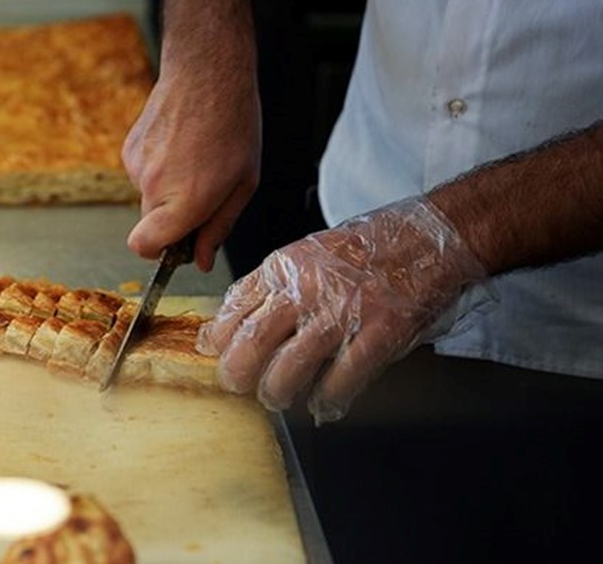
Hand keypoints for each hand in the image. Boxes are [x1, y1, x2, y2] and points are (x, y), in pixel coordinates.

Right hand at [121, 67, 260, 271]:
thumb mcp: (243, 183)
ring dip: (168, 188)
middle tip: (203, 190)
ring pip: (148, 197)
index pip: (144, 247)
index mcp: (185, 201)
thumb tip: (202, 260)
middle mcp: (154, 186)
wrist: (207, 73)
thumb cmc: (233, 124)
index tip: (176, 244)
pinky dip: (159, 167)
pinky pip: (142, 173)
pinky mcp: (129, 148)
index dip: (157, 252)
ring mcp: (137, 166)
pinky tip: (180, 144)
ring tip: (195, 158)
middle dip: (172, 218)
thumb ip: (219, 227)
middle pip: (150, 224)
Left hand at [196, 198, 490, 423]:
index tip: (213, 354)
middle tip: (238, 386)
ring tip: (277, 397)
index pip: (233, 308)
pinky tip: (323, 404)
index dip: (217, 339)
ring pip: (288, 369)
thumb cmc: (367, 249)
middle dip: (237, 374)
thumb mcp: (306, 254)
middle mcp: (306, 288)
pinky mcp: (378, 333)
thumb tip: (229, 325)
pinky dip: (327, 399)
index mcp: (285, 267)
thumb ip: (272, 286)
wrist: (429, 237)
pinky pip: (341, 380)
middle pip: (251, 343)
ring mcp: (343, 312)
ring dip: (277, 392)